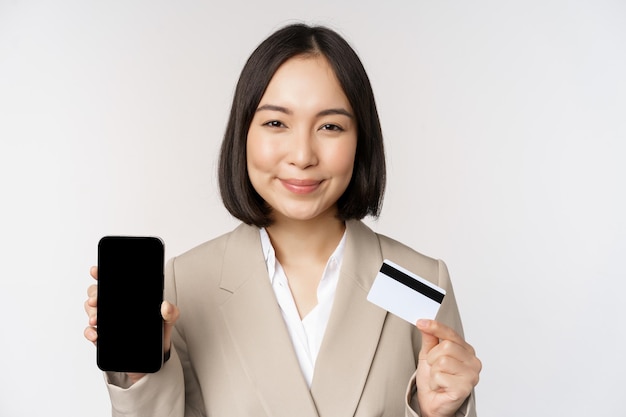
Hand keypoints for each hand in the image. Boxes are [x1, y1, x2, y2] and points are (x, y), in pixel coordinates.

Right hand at [83, 266, 179, 383]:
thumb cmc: (158, 335)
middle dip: (94, 294)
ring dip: (91, 312)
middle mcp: (116, 307)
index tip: (96, 271)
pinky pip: (90, 332)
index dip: (101, 274)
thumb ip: (170, 313)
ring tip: (96, 319)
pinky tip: (96, 335)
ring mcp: (107, 321)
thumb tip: (166, 306)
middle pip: (97, 293)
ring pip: (91, 310)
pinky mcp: (103, 337)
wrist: (153, 360)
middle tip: (96, 300)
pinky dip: (89, 332)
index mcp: (129, 298)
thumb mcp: (167, 321)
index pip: (112, 282)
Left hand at [415, 319, 480, 416]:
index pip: (451, 334)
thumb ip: (429, 338)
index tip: (421, 322)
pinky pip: (441, 376)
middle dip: (432, 356)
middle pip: (447, 346)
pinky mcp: (465, 388)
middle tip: (433, 367)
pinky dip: (434, 382)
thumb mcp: (428, 354)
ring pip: (443, 361)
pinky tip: (440, 386)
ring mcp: (471, 375)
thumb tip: (425, 322)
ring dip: (433, 371)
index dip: (435, 327)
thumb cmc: (433, 378)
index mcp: (466, 350)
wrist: (432, 401)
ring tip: (437, 378)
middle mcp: (472, 361)